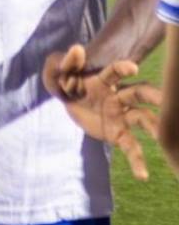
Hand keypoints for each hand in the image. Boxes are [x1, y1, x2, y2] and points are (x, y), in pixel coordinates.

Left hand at [42, 44, 161, 180]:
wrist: (66, 102)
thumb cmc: (65, 80)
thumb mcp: (58, 72)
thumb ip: (67, 63)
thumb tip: (77, 49)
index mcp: (103, 80)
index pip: (114, 73)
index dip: (122, 69)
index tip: (133, 68)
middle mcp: (119, 96)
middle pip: (139, 93)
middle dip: (154, 96)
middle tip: (167, 103)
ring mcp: (121, 115)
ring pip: (143, 119)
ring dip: (154, 127)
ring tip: (163, 138)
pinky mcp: (118, 133)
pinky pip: (131, 147)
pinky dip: (138, 161)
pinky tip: (143, 176)